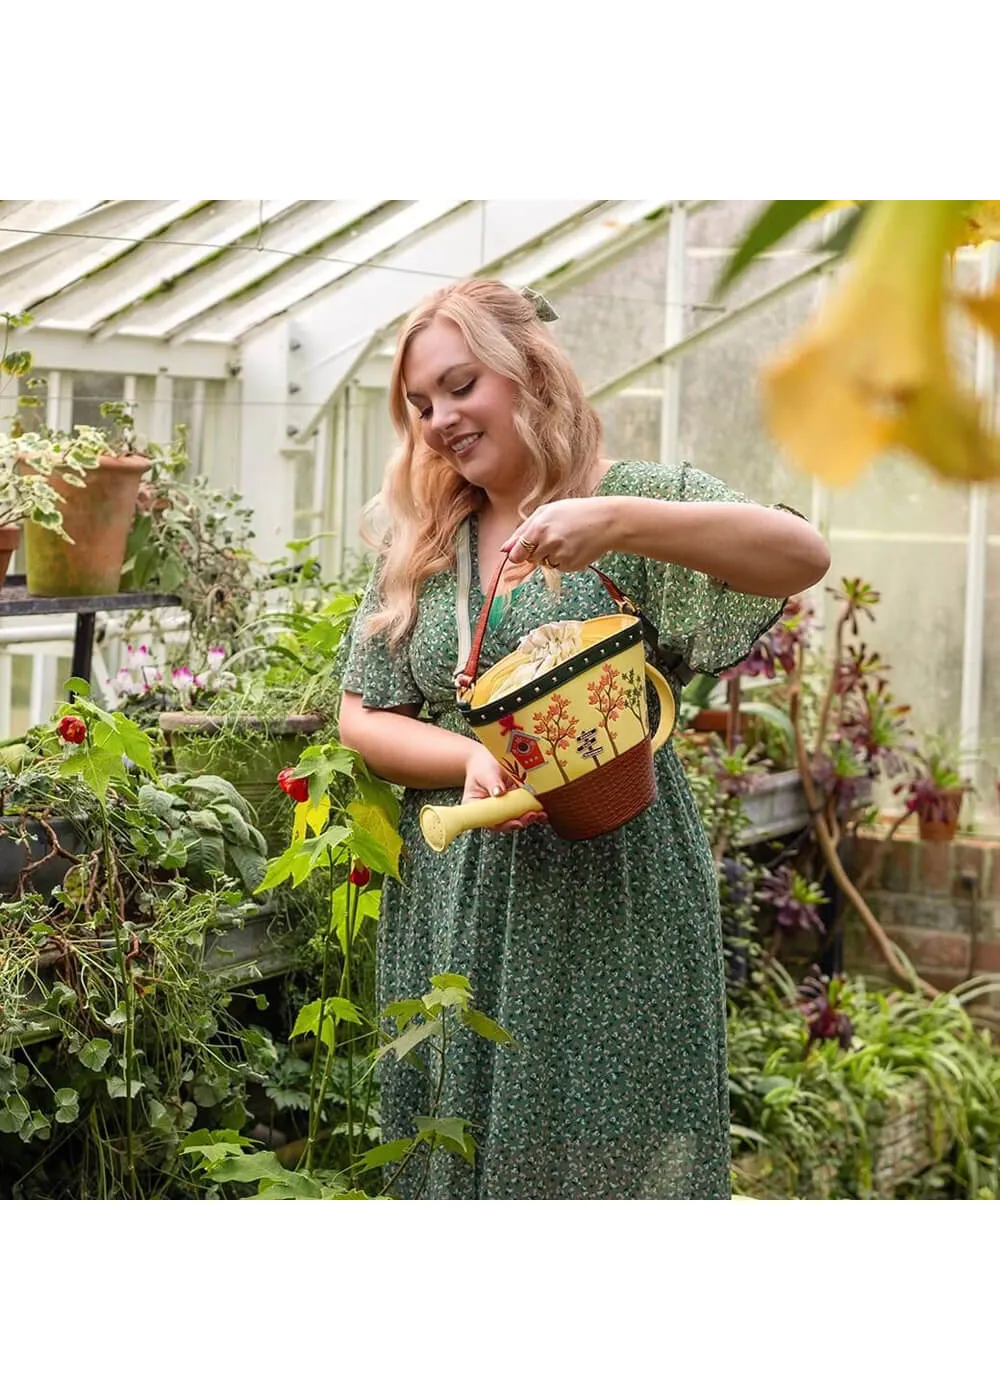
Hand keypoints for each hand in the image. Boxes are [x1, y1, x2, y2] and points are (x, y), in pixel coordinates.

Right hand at [463, 746, 547, 833]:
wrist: (488, 758)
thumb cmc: (482, 766)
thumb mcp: (485, 773)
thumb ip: (492, 783)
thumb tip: (499, 793)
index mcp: (479, 808)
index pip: (490, 822)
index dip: (503, 825)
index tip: (515, 822)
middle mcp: (493, 811)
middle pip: (506, 822)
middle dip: (520, 821)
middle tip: (530, 816)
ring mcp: (506, 807)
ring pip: (517, 817)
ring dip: (529, 818)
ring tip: (539, 814)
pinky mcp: (517, 802)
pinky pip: (525, 809)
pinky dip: (534, 810)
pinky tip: (542, 811)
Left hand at [502, 497, 619, 570]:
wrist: (607, 521)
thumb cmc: (575, 512)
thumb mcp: (546, 512)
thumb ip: (522, 531)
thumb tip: (504, 550)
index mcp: (538, 528)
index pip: (516, 555)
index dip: (518, 554)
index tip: (524, 550)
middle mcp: (548, 543)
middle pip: (530, 559)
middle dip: (537, 551)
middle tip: (554, 536)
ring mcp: (561, 556)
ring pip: (545, 564)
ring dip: (551, 556)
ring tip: (567, 540)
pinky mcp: (572, 566)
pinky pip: (560, 568)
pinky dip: (565, 560)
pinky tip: (575, 547)